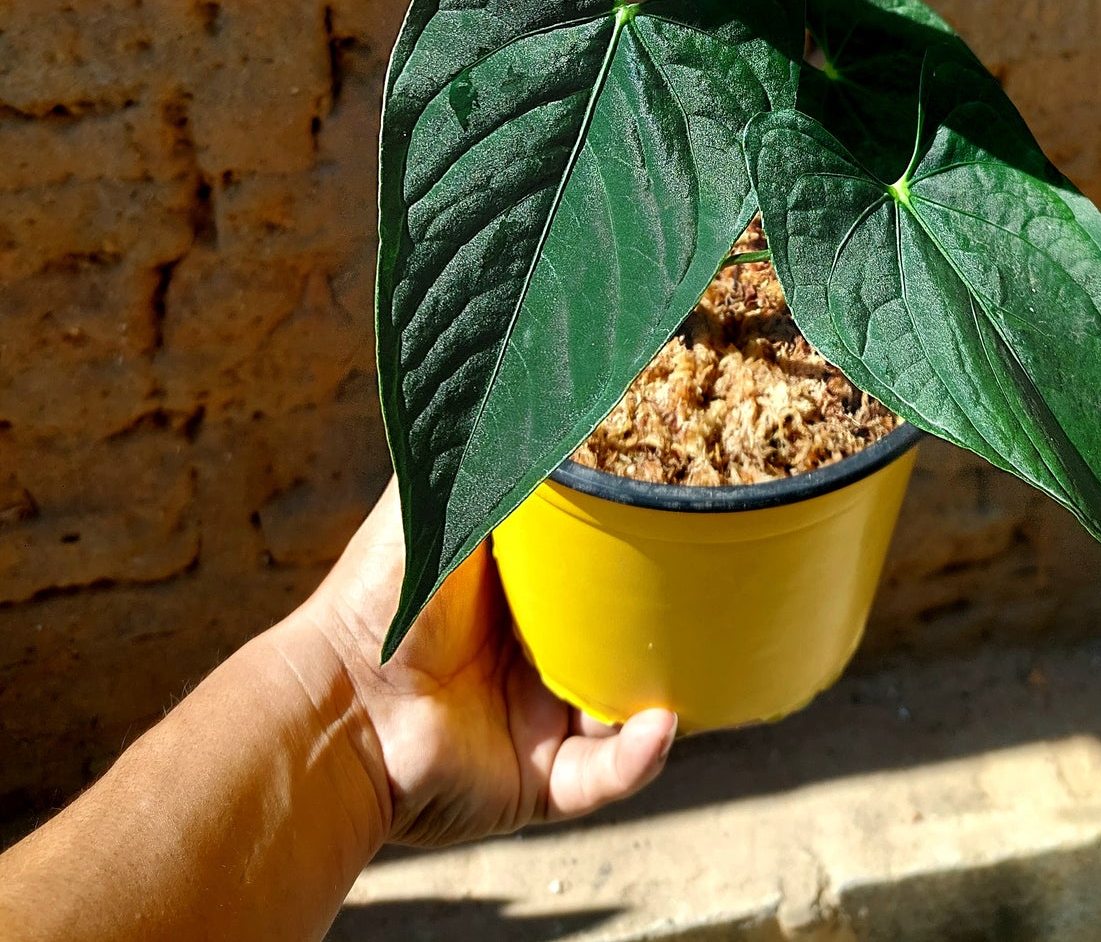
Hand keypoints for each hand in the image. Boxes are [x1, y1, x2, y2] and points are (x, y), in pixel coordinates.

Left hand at [275, 478, 676, 848]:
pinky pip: (606, 775)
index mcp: (519, 585)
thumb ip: (488, 443)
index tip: (684, 502)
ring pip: (630, 705)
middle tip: (716, 579)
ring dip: (668, 687)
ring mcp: (540, 716)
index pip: (596, 559)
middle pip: (626, 633)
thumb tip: (538, 370)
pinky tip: (658, 724)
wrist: (337, 707)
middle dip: (671, 615)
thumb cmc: (382, 593)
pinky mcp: (538, 779)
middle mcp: (535, 650)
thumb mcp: (445, 499)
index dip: (639, 539)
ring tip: (702, 653)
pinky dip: (639, 756)